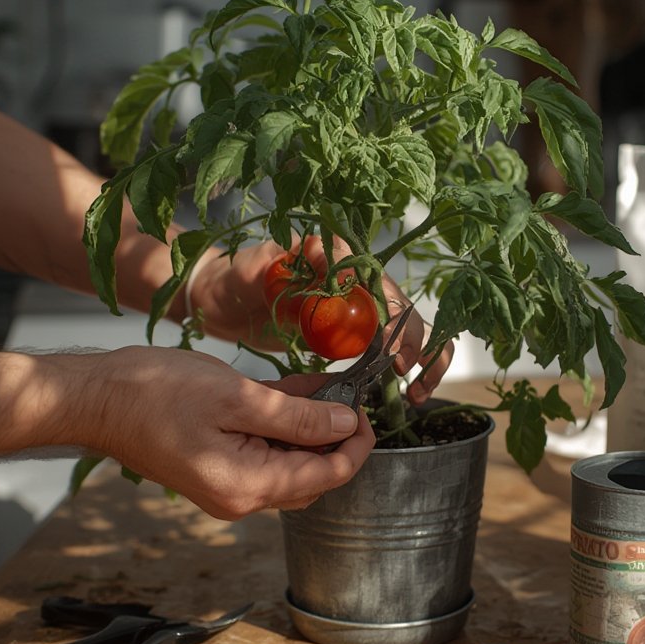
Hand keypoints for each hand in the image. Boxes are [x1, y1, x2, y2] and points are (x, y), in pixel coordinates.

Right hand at [87, 347, 374, 518]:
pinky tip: (295, 394)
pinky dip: (284, 429)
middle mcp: (242, 497)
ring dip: (312, 432)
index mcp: (249, 487)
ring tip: (324, 389)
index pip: (328, 476)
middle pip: (313, 477)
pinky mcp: (217, 469)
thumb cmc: (157, 394)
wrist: (97, 400)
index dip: (357, 444)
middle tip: (347, 396)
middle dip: (338, 439)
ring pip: (291, 466)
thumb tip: (346, 425)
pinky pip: (265, 455)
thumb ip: (298, 417)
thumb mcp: (239, 398)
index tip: (368, 409)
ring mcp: (227, 486)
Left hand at [188, 237, 453, 400]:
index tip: (390, 348)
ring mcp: (358, 307)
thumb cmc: (234, 277)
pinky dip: (410, 365)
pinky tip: (409, 390)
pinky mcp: (352, 332)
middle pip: (403, 308)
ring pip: (409, 327)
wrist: (219, 294)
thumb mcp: (255, 267)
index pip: (380, 286)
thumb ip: (283, 261)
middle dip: (414, 340)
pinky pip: (392, 346)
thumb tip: (322, 253)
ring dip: (425, 355)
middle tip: (405, 373)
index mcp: (338, 260)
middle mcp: (357, 280)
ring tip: (416, 389)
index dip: (393, 316)